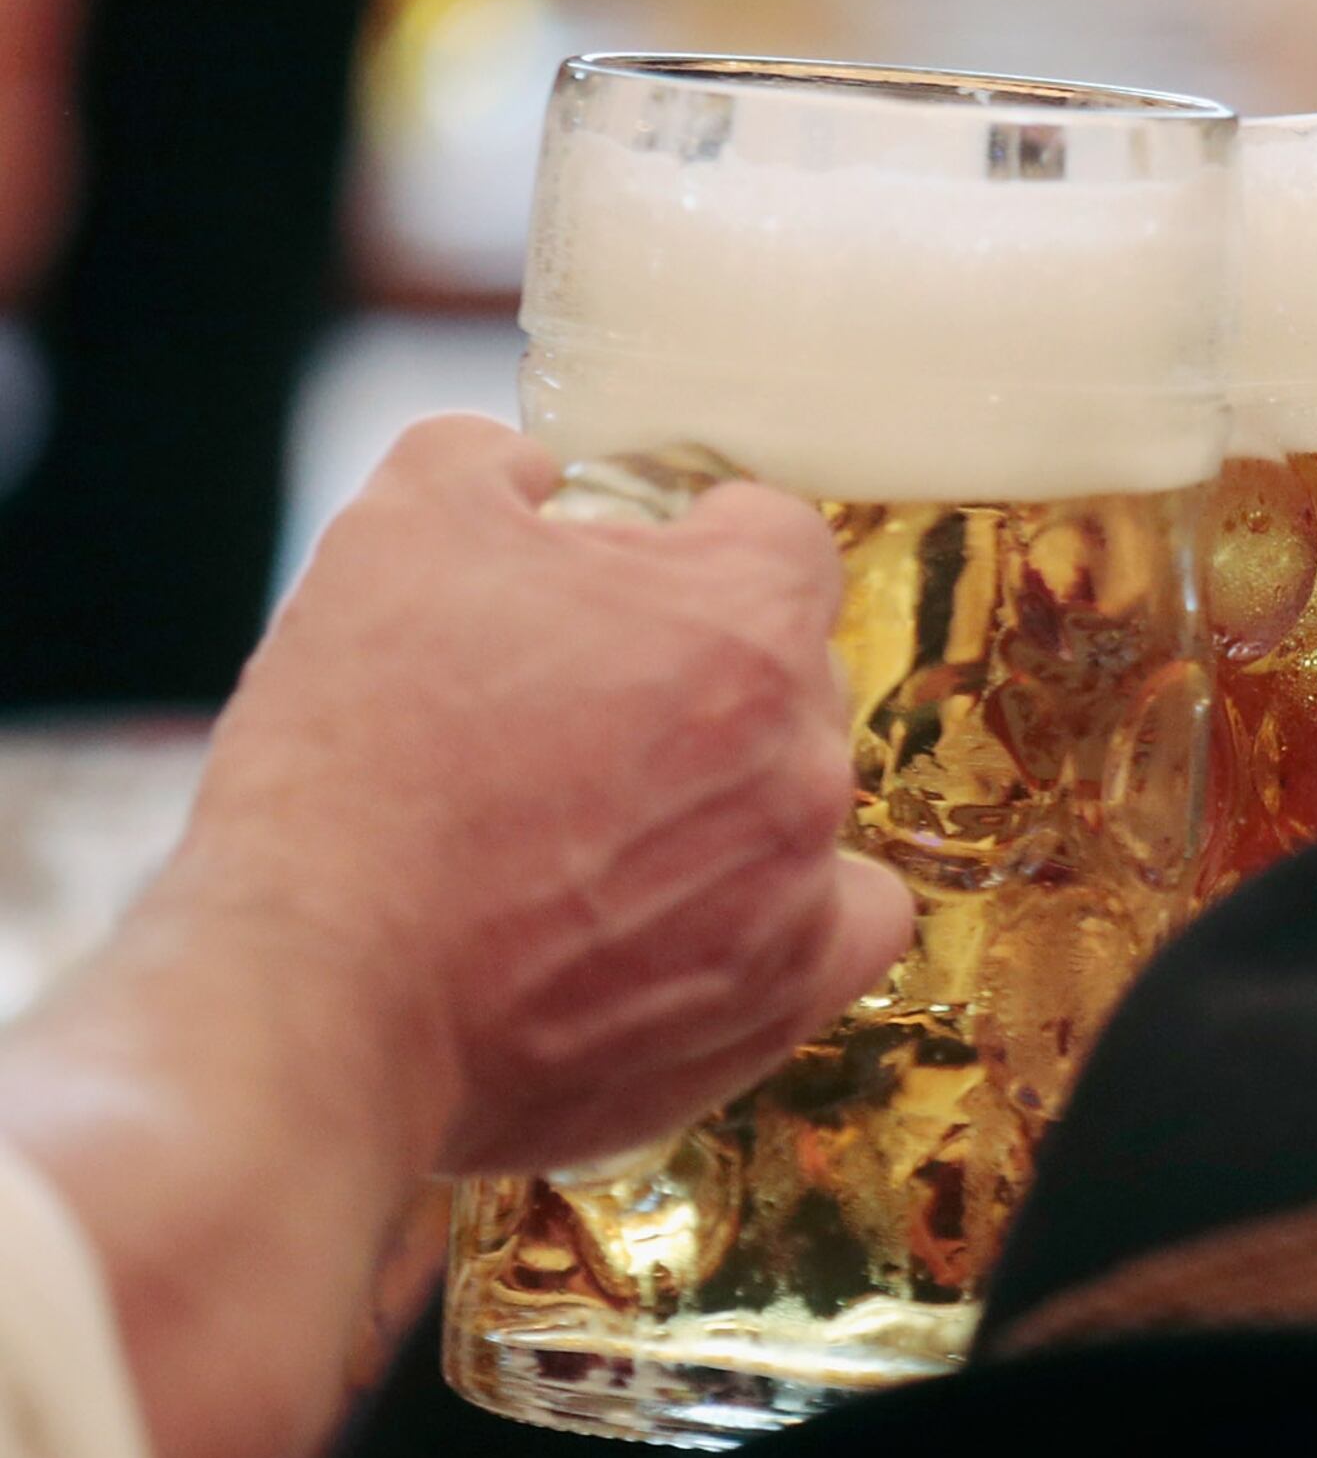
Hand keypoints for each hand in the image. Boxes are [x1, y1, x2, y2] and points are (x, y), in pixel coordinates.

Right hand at [166, 416, 910, 1173]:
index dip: (691, 542)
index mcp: (743, 620)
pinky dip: (790, 907)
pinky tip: (703, 904)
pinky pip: (846, 924)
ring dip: (722, 790)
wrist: (329, 980)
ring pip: (799, 794)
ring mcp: (801, 880)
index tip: (623, 579)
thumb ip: (490, 463)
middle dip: (697, 670)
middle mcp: (802, 752)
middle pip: (789, 669)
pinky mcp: (781, 993)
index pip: (775, 535)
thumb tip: (533, 472)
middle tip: (566, 711)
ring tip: (590, 823)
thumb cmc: (362, 755)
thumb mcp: (396, 529)